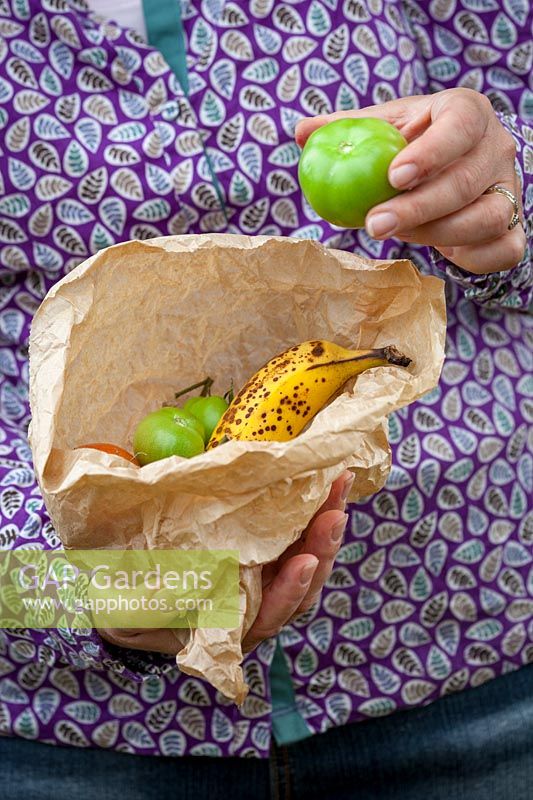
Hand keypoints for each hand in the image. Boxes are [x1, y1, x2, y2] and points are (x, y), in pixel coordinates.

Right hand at [99, 472, 351, 654]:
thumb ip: (148, 571)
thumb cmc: (131, 588)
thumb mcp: (137, 582)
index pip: (267, 616)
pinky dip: (317, 517)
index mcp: (226, 624)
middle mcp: (254, 609)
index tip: (302, 563)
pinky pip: (303, 544)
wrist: (130, 589)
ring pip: (308, 566)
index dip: (288, 592)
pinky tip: (329, 487)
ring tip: (339, 488)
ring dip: (326, 529)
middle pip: (300, 590)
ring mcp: (266, 583)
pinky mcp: (273, 559)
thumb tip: (125, 545)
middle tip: (334, 513)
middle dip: (321, 550)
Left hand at [296, 88, 525, 273]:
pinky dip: (473, 259)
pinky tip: (441, 253)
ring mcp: (510, 189)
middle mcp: (497, 150)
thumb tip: (302, 133)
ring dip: (437, 235)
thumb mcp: (385, 128)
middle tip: (374, 224)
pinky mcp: (513, 226)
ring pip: (487, 219)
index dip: (431, 152)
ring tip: (396, 234)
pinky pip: (505, 250)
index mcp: (467, 113)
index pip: (460, 126)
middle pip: (466, 183)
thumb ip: (349, 128)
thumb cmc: (413, 144)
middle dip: (417, 208)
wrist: (456, 166)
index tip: (393, 177)